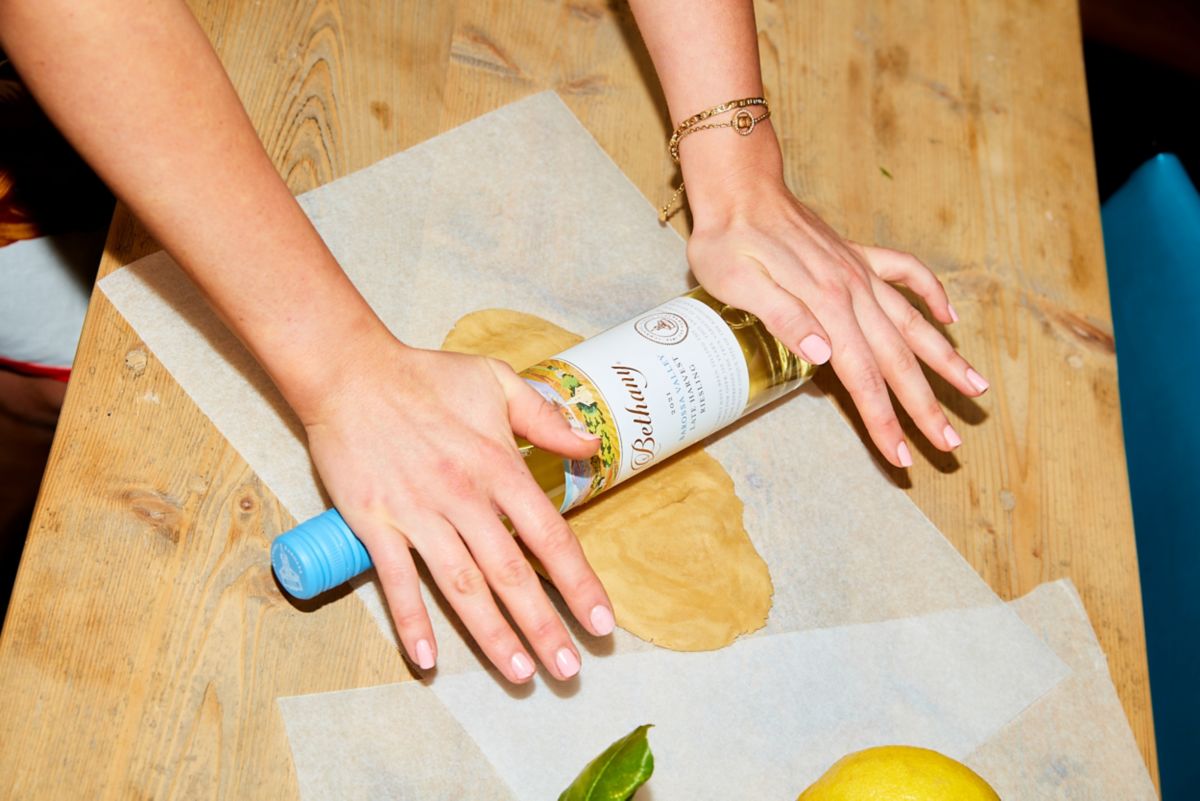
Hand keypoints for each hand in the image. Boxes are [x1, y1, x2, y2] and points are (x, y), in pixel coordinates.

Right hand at [300, 336, 614, 682]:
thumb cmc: (426, 376)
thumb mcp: (497, 382)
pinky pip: (397, 581)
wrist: (351, 373)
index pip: (550, 537)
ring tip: (519, 674)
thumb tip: (590, 446)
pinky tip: (426, 660)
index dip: (578, 583)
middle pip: (512, 574)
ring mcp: (418, 514)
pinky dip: (411, 622)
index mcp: (499, 467)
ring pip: (462, 586)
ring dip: (492, 635)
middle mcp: (464, 498)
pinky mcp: (375, 524)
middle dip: (544, 626)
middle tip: (569, 671)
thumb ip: (545, 418)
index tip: (600, 622)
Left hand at [682, 133, 988, 467]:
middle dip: (924, 406)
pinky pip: (906, 273)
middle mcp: (852, 292)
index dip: (883, 420)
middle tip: (951, 443)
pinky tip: (949, 316)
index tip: (902, 456)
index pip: (861, 376)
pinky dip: (931, 293)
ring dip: (944, 359)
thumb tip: (823, 355)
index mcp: (825, 305)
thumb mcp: (737, 283)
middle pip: (896, 360)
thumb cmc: (728, 239)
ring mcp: (859, 273)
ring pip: (913, 323)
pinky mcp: (856, 256)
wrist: (739, 186)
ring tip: (977, 388)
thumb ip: (782, 317)